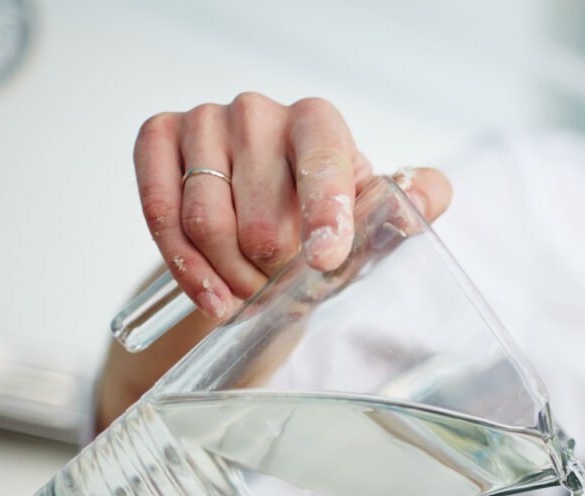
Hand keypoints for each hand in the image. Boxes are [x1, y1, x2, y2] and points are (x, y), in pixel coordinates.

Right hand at [134, 92, 452, 319]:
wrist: (259, 239)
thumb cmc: (318, 227)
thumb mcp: (371, 223)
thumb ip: (410, 204)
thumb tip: (426, 190)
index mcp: (318, 122)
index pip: (323, 159)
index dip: (324, 212)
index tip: (325, 258)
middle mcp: (259, 111)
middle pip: (260, 213)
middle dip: (272, 270)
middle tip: (279, 288)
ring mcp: (205, 121)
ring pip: (206, 220)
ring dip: (229, 276)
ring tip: (247, 293)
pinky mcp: (158, 139)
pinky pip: (161, 213)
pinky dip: (187, 267)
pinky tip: (210, 295)